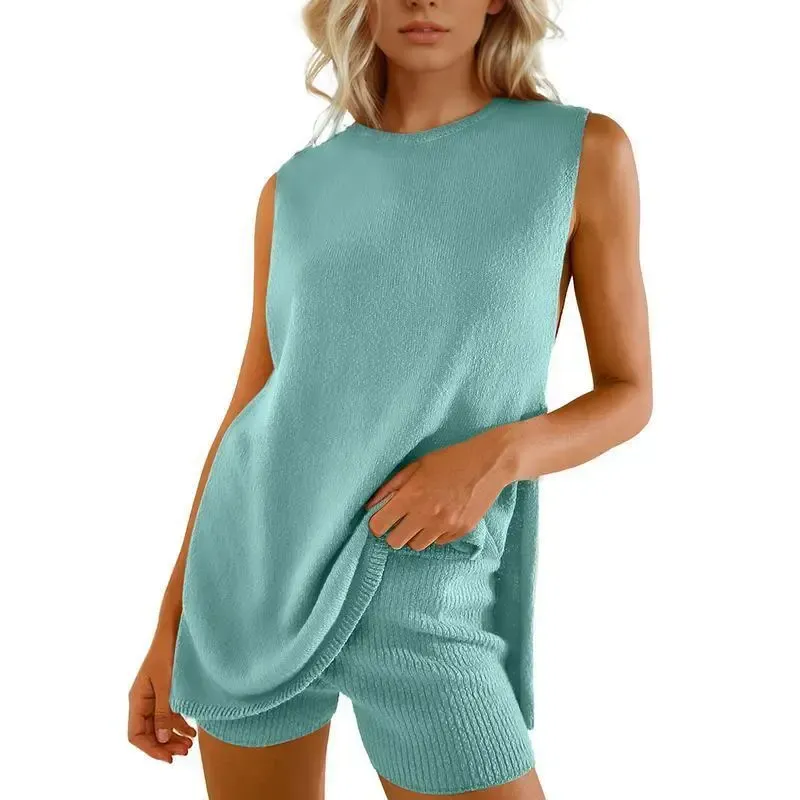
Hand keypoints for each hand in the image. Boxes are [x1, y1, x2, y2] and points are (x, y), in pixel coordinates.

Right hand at [128, 626, 195, 762]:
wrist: (176, 629)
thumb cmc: (168, 652)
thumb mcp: (166, 683)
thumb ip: (163, 711)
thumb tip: (160, 739)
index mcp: (137, 699)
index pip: (136, 734)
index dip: (150, 749)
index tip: (168, 757)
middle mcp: (144, 700)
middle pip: (149, 733)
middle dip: (165, 745)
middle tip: (184, 752)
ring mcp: (155, 696)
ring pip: (160, 726)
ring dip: (173, 737)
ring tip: (190, 745)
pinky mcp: (167, 691)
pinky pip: (169, 714)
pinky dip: (179, 724)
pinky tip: (192, 731)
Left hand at [364, 429, 512, 550]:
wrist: (488, 463)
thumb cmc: (449, 460)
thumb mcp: (416, 465)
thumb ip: (390, 486)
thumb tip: (370, 505)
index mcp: (412, 496)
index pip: (379, 525)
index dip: (376, 523)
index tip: (382, 518)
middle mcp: (427, 515)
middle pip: (395, 542)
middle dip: (394, 533)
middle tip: (400, 521)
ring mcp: (445, 525)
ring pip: (417, 546)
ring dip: (415, 535)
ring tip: (422, 518)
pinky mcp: (461, 531)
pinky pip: (438, 542)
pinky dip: (435, 534)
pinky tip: (441, 517)